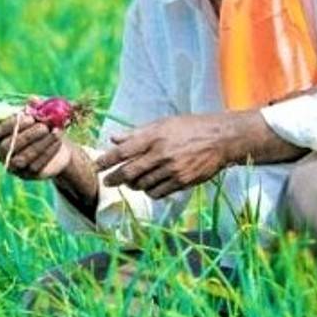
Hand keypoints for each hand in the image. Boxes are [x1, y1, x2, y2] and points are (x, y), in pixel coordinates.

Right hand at [0, 113, 72, 179]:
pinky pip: (36, 165)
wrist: (57, 143)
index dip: (12, 124)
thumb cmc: (42, 124)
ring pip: (22, 158)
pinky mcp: (27, 175)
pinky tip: (58, 141)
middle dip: (27, 135)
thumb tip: (32, 100)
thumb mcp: (39, 113)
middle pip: (8, 147)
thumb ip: (34, 107)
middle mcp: (1, 152)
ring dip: (40, 144)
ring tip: (55, 132)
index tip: (29, 117)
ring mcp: (13, 166)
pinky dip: (48, 152)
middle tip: (43, 127)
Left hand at [94, 112, 265, 198]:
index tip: (96, 166)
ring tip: (130, 182)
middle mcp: (161, 154)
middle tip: (107, 181)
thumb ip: (137, 133)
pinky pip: (158, 192)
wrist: (220, 139)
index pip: (123, 151)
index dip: (106, 160)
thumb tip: (114, 138)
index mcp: (154, 136)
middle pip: (129, 172)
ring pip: (142, 185)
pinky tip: (149, 186)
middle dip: (114, 178)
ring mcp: (172, 170)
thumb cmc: (190, 128)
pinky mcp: (182, 182)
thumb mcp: (163, 124)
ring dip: (132, 185)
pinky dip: (149, 191)